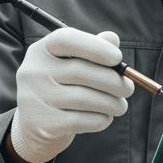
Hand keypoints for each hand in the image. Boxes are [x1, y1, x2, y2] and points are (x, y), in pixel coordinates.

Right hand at [8, 28, 132, 162]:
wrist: (35, 123)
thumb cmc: (62, 86)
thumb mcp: (72, 63)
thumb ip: (92, 48)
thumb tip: (113, 39)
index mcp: (41, 50)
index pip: (66, 39)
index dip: (95, 47)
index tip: (118, 58)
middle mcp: (33, 71)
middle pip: (79, 71)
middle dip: (112, 81)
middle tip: (129, 88)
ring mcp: (34, 98)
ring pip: (83, 98)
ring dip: (110, 103)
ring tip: (121, 106)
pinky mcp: (41, 123)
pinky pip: (78, 120)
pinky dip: (99, 119)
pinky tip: (106, 118)